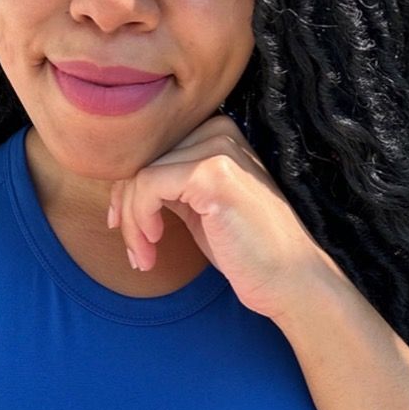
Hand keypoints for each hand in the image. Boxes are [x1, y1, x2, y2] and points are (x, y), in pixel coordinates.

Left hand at [107, 114, 322, 319]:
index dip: (128, 189)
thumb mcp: (199, 206)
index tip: (124, 226)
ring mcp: (218, 148)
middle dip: (126, 208)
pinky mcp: (213, 174)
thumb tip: (117, 183)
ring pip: (140, 175)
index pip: (151, 150)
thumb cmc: (245, 249)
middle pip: (141, 159)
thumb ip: (169, 184)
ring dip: (131, 223)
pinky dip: (139, 220)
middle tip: (134, 250)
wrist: (291, 279)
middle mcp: (219, 129)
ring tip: (143, 257)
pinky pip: (148, 187)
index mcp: (217, 132)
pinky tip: (153, 246)